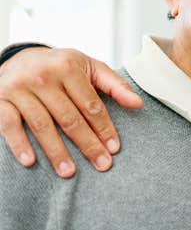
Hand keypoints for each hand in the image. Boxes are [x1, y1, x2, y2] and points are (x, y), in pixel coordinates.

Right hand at [0, 47, 142, 177]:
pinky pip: (10, 125)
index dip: (104, 128)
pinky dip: (19, 144)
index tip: (114, 148)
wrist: (22, 57)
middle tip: (101, 164)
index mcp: (69, 67)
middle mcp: (43, 77)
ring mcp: (20, 88)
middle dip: (87, 144)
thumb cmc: (62, 67)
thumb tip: (138, 104)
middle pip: (69, 118)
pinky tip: (30, 162)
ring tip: (70, 172)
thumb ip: (115, 85)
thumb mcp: (90, 68)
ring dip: (56, 151)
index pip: (91, 105)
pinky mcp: (0, 100)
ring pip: (42, 125)